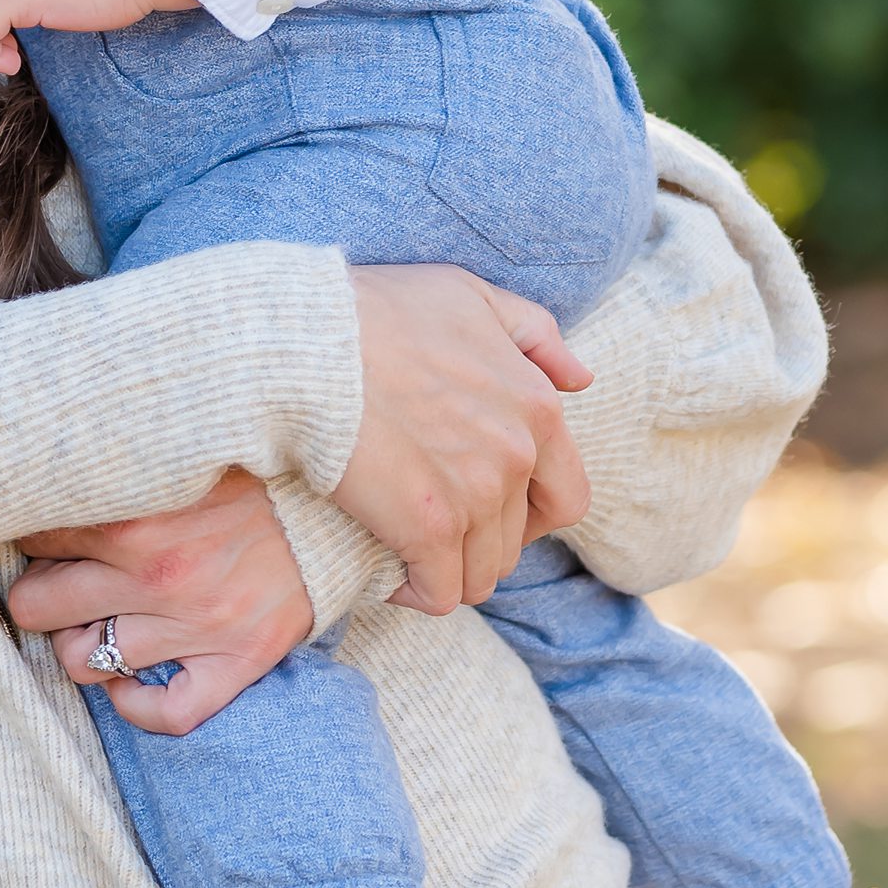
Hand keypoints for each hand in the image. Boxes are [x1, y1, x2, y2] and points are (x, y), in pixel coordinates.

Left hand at [2, 471, 312, 730]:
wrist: (350, 495)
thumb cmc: (256, 467)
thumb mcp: (180, 448)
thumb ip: (119, 458)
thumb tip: (49, 462)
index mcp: (135, 511)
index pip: (33, 533)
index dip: (34, 534)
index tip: (49, 530)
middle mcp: (158, 571)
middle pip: (37, 605)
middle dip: (42, 593)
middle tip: (64, 579)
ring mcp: (198, 623)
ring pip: (82, 662)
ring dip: (81, 644)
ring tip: (97, 622)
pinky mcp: (241, 660)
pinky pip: (166, 712)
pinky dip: (136, 705)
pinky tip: (130, 681)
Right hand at [339, 267, 590, 614]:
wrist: (307, 342)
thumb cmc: (377, 312)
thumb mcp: (469, 294)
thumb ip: (534, 334)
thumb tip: (580, 379)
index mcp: (537, 406)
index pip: (567, 496)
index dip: (530, 515)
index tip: (486, 509)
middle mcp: (517, 456)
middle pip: (516, 542)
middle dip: (480, 544)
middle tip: (437, 531)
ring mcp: (475, 496)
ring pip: (481, 574)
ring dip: (447, 570)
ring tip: (406, 552)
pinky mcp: (427, 528)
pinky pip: (440, 593)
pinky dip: (415, 592)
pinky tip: (386, 573)